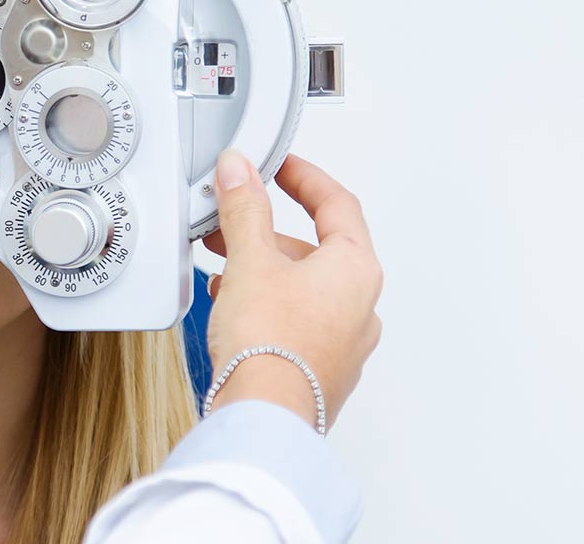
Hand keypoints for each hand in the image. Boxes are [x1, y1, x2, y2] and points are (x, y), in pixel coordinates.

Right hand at [201, 150, 381, 429]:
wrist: (263, 417)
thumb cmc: (269, 345)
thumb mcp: (250, 259)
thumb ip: (244, 208)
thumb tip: (241, 170)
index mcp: (356, 269)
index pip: (337, 204)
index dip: (305, 178)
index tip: (280, 166)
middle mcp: (360, 306)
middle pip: (316, 248)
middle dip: (267, 232)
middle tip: (232, 222)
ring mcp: (344, 343)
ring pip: (303, 288)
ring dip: (263, 271)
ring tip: (223, 270)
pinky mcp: (321, 371)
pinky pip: (296, 323)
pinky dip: (266, 306)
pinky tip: (233, 310)